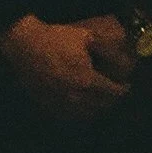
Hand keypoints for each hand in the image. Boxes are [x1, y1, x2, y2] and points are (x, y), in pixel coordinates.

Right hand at [0, 14, 132, 119]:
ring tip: (99, 101)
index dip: (122, 90)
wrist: (25, 45)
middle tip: (114, 94)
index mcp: (88, 80)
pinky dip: (78, 113)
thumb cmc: (56, 38)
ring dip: (96, 108)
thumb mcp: (85, 36)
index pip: (113, 92)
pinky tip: (81, 106)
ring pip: (86, 114)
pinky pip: (68, 116)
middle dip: (111, 100)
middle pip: (101, 106)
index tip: (126, 86)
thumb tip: (120, 54)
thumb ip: (104, 47)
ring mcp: (61, 103)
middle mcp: (76, 96)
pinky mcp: (48, 105)